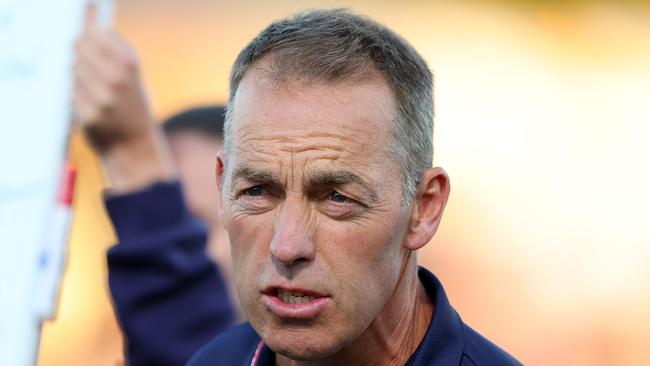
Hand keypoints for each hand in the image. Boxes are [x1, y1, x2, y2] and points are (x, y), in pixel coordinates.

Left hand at [73, 4, 173, 191]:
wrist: (135, 145)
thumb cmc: (132, 105)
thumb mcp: (132, 73)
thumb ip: (112, 44)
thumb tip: (91, 12)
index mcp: (130, 63)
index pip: (96, 33)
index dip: (91, 38)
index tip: (94, 46)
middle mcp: (117, 79)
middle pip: (80, 47)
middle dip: (81, 55)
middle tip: (92, 70)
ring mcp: (102, 98)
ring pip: (72, 69)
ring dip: (78, 76)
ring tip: (93, 89)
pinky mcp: (88, 115)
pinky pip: (69, 92)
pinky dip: (75, 95)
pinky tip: (89, 104)